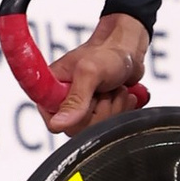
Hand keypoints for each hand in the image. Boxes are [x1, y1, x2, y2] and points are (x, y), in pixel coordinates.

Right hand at [45, 12, 150, 134]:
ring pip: (96, 129)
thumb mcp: (89, 72)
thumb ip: (75, 99)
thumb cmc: (107, 54)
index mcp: (51, 91)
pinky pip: (109, 126)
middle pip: (78, 129)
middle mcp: (64, 102)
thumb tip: (58, 123)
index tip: (89, 99)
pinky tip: (121, 95)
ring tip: (115, 89)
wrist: (128, 51)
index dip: (75, 117)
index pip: (54, 123)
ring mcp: (82, 109)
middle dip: (100, 111)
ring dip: (113, 108)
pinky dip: (121, 111)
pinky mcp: (99, 113)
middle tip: (105, 90)